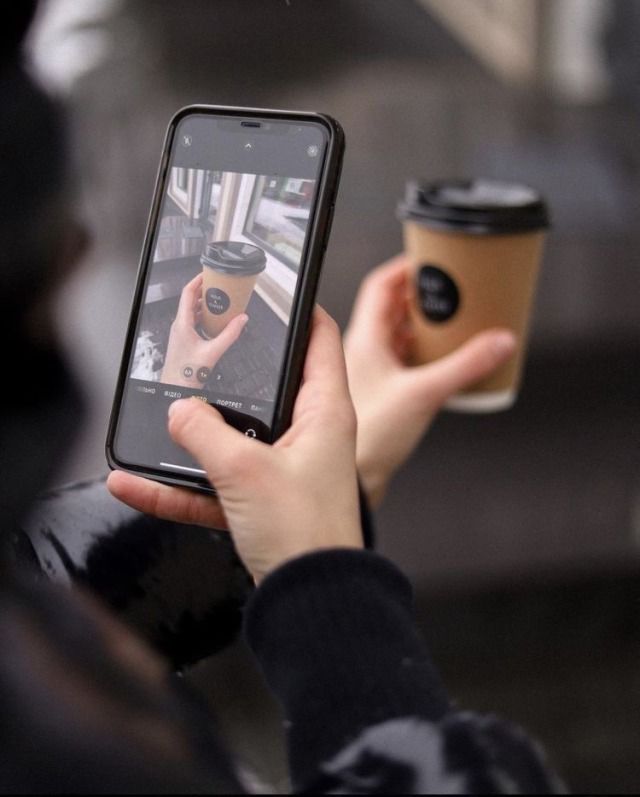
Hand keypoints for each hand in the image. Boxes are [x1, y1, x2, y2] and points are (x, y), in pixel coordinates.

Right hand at [108, 307, 362, 583]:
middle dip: (232, 373)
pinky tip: (136, 484)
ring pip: (232, 438)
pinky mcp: (261, 501)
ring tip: (154, 423)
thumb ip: (205, 434)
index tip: (275, 294)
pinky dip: (180, 486)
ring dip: (192, 438)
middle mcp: (308, 435)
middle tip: (199, 350)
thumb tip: (180, 412)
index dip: (301, 312)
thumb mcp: (245, 471)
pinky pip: (215, 484)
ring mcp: (283, 468)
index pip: (320, 343)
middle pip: (270, 387)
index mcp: (324, 413)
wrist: (308, 600)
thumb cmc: (305, 533)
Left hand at [160, 274, 246, 387]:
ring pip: (192, 311)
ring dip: (204, 305)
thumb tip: (242, 320)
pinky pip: (193, 321)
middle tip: (219, 286)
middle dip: (204, 291)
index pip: (187, 293)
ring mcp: (180, 332)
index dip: (197, 281)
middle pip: (190, 300)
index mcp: (182, 323)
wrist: (174, 387)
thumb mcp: (213, 352)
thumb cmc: (186, 373)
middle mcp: (179, 325)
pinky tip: (215, 321)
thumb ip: (229, 335)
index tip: (208, 273)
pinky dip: (203, 317)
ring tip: (220, 301)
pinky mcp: (183, 339)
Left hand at [344, 255, 516, 507]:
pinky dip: (428, 356)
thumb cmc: (371, 437)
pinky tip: (447, 364)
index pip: (381, 285)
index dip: (407, 267)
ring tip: (457, 325)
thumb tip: (501, 342)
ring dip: (427, 328)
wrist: (356, 480)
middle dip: (425, 297)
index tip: (433, 258)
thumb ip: (466, 366)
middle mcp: (365, 352)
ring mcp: (373, 373)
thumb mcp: (425, 393)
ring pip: (401, 336)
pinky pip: (407, 362)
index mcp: (364, 339)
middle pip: (395, 308)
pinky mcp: (384, 395)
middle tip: (454, 292)